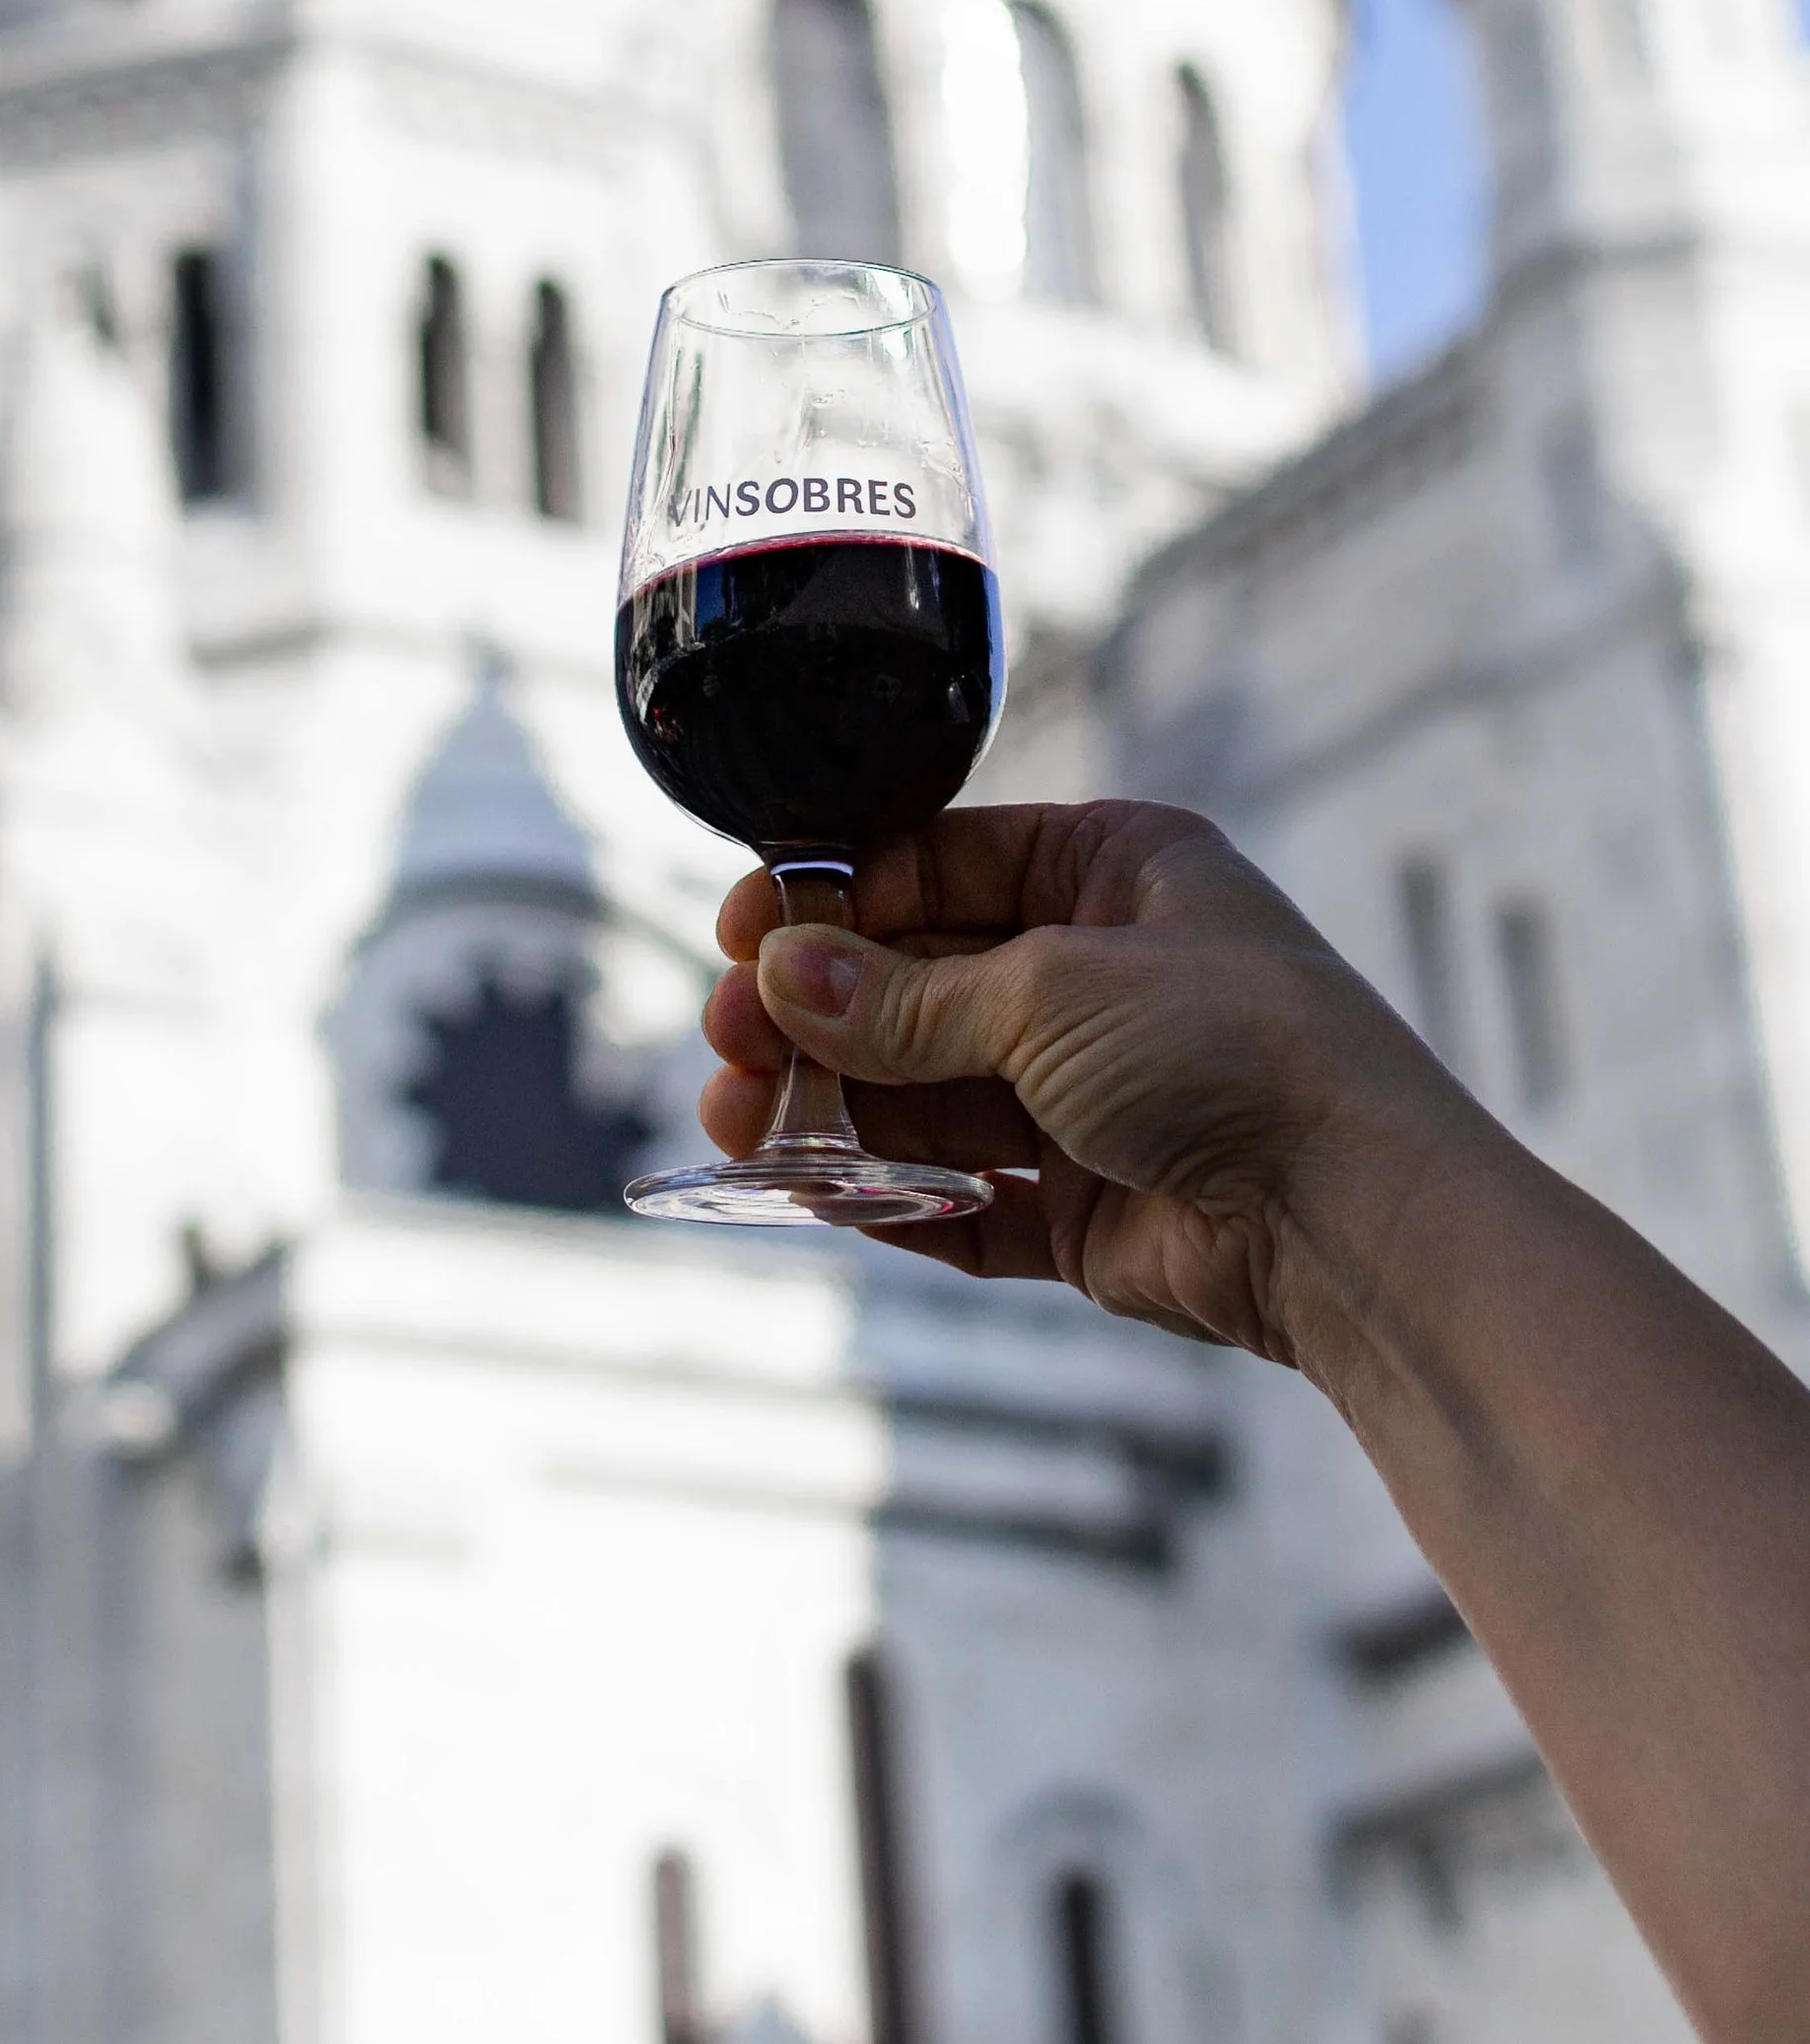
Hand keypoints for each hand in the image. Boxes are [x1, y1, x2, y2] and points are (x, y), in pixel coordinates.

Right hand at [700, 798, 1490, 1368]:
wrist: (1357, 1220)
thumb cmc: (1237, 1055)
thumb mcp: (1051, 994)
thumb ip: (908, 999)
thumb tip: (783, 979)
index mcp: (1116, 871)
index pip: (941, 865)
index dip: (837, 900)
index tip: (744, 934)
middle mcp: (1103, 973)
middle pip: (921, 982)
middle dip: (819, 1013)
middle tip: (727, 1041)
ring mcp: (1097, 1093)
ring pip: (930, 1092)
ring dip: (834, 1107)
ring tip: (739, 1123)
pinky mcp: (1092, 1204)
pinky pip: (966, 1195)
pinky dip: (890, 1196)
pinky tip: (812, 1193)